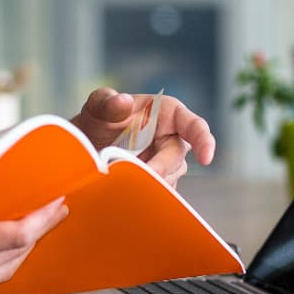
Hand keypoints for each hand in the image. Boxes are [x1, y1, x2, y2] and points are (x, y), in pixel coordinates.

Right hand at [0, 198, 67, 293]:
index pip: (18, 234)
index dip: (43, 218)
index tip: (59, 203)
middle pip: (20, 252)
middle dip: (41, 230)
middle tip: (56, 209)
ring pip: (10, 268)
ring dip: (26, 246)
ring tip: (37, 225)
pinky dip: (8, 259)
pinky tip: (6, 246)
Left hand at [71, 87, 214, 185]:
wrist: (87, 144)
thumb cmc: (100, 118)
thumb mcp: (98, 106)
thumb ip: (107, 102)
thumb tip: (123, 101)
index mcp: (169, 114)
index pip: (195, 127)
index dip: (204, 141)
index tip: (206, 158)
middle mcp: (173, 139)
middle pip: (177, 159)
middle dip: (160, 168)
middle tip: (138, 172)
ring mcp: (166, 163)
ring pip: (168, 178)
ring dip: (148, 181)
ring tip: (119, 174)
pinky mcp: (158, 181)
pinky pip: (158, 192)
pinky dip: (143, 193)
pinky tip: (125, 188)